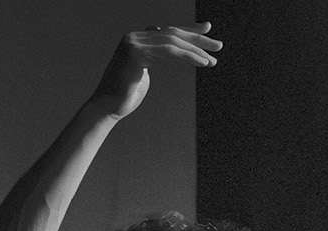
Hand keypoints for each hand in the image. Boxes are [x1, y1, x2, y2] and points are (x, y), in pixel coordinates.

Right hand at [90, 24, 220, 118]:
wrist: (109, 105)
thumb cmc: (128, 93)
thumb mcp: (144, 71)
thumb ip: (155, 57)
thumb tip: (172, 51)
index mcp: (137, 39)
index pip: (167, 31)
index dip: (188, 30)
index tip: (207, 28)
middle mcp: (134, 37)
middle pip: (172, 34)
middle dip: (197, 39)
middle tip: (218, 46)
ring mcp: (132, 43)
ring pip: (172, 43)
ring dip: (196, 52)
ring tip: (212, 60)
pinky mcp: (135, 54)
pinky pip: (168, 52)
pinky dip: (187, 56)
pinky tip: (202, 62)